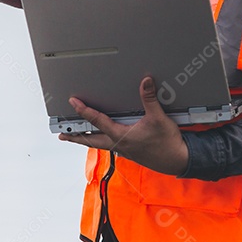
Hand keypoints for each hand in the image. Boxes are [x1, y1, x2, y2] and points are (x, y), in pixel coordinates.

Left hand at [58, 76, 189, 175]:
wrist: (178, 160)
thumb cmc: (168, 143)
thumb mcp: (158, 118)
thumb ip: (150, 99)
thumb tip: (146, 81)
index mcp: (121, 136)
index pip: (97, 121)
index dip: (83, 111)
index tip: (73, 103)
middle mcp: (119, 145)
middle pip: (91, 140)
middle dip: (76, 137)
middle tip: (63, 134)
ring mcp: (124, 151)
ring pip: (101, 145)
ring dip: (88, 140)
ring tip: (77, 137)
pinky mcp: (130, 153)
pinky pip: (111, 147)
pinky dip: (102, 142)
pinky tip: (104, 139)